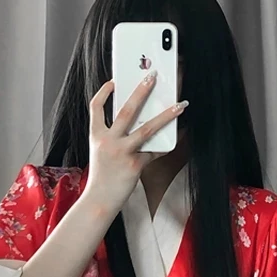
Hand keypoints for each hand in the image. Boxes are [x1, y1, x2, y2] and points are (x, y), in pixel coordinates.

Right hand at [81, 73, 187, 219]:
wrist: (100, 201)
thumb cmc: (102, 177)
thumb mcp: (101, 153)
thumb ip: (114, 137)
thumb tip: (139, 123)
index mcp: (96, 136)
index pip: (95, 107)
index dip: (104, 93)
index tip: (113, 82)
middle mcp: (108, 141)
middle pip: (127, 111)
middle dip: (141, 91)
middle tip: (153, 76)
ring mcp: (122, 152)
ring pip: (148, 129)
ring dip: (167, 115)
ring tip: (180, 104)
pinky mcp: (135, 165)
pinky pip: (154, 151)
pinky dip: (165, 146)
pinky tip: (175, 138)